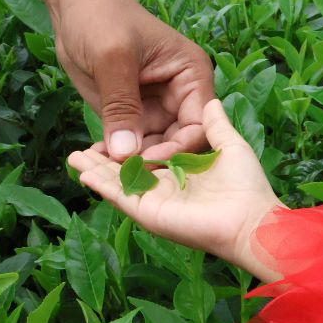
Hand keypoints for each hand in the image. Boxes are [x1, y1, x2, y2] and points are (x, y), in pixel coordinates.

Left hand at [52, 0, 214, 160]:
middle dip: (152, 162)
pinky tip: (93, 162)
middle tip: (123, 178)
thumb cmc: (101, 18)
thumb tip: (126, 154)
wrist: (74, 6)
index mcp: (191, 76)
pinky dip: (113, 155)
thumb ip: (121, 105)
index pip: (199, 124)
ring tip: (103, 176)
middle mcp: (180, 97)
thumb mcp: (113, 57)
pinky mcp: (132, 117)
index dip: (178, 149)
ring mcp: (156, 109)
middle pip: (178, 143)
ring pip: (153, 149)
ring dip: (130, 164)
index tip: (147, 164)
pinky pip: (129, 145)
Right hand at [67, 100, 283, 280]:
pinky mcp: (150, 212)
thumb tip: (214, 101)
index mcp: (179, 172)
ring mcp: (154, 201)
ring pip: (117, 183)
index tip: (109, 124)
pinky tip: (83, 174)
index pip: (146, 155)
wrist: (251, 221)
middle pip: (124, 171)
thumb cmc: (246, 187)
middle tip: (78, 146)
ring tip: (72, 157)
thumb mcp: (229, 146)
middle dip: (101, 159)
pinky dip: (102, 186)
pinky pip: (121, 197)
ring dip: (94, 170)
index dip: (127, 142)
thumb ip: (216, 126)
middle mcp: (163, 188)